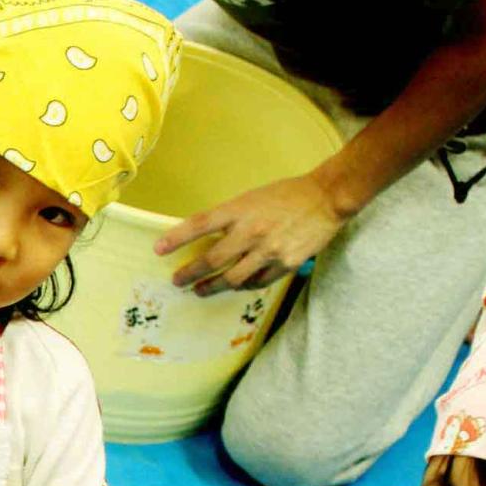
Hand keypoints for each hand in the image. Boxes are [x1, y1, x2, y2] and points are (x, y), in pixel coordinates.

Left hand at [156, 174, 349, 294]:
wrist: (327, 198)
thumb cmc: (285, 195)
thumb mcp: (251, 198)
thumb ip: (230, 218)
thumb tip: (205, 239)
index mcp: (240, 209)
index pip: (200, 224)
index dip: (177, 238)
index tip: (158, 250)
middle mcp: (251, 231)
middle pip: (212, 259)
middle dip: (190, 274)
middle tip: (178, 281)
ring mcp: (269, 250)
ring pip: (232, 278)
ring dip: (212, 287)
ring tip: (200, 290)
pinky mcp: (286, 264)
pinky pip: (256, 282)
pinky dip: (242, 286)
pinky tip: (235, 286)